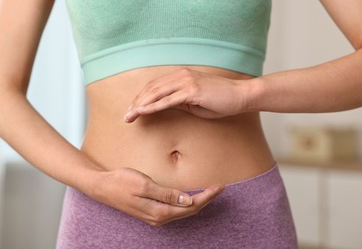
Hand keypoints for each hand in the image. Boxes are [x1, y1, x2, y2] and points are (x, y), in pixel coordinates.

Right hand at [91, 167, 223, 226]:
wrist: (103, 187)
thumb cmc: (122, 182)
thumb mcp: (144, 185)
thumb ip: (166, 194)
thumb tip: (187, 201)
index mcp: (159, 212)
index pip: (191, 206)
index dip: (207, 197)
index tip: (220, 186)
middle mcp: (159, 218)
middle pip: (190, 211)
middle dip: (207, 199)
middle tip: (220, 187)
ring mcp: (156, 216)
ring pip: (184, 211)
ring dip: (198, 202)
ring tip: (211, 192)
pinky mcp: (152, 212)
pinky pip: (175, 210)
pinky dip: (187, 203)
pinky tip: (191, 197)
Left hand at [124, 68, 251, 121]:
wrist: (240, 95)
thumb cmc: (220, 100)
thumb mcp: (195, 102)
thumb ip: (178, 102)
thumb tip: (163, 107)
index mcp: (181, 77)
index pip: (155, 86)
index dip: (141, 98)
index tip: (132, 110)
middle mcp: (181, 76)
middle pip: (151, 89)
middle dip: (136, 103)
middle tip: (125, 116)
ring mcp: (186, 82)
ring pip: (156, 93)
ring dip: (140, 105)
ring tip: (129, 116)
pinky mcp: (192, 91)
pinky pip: (168, 100)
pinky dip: (153, 106)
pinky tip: (143, 112)